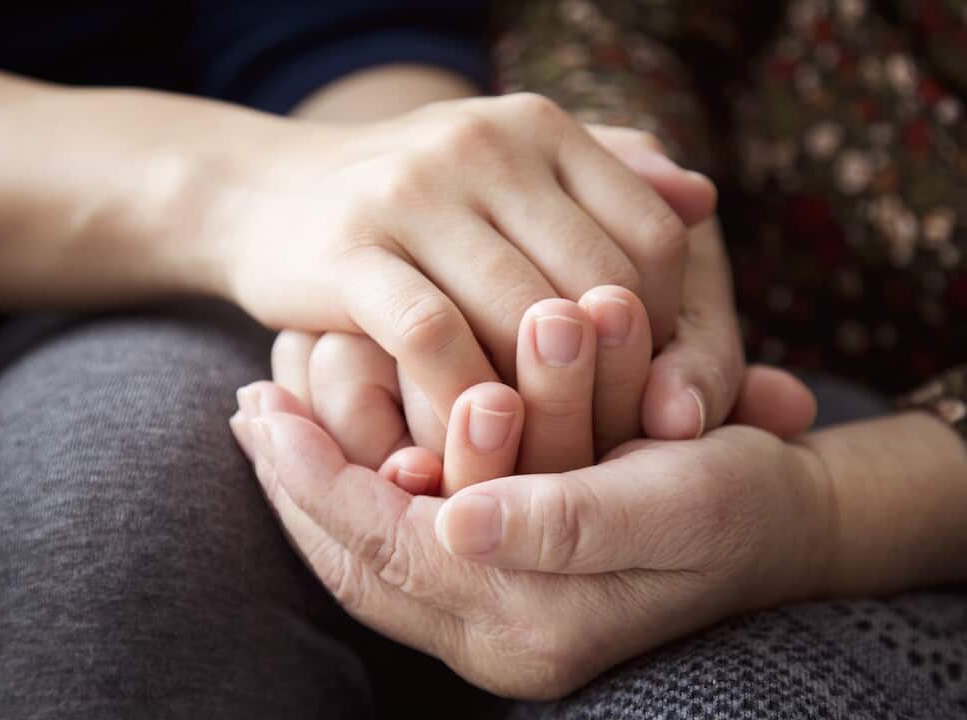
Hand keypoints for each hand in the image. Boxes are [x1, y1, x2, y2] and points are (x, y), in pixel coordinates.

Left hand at [229, 381, 835, 698]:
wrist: (786, 529)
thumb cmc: (737, 504)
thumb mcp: (670, 504)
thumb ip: (562, 524)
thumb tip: (452, 522)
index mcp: (533, 628)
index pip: (390, 555)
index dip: (322, 482)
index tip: (263, 410)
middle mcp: (501, 640)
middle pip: (363, 565)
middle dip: (302, 484)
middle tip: (248, 409)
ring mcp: (499, 623)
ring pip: (376, 560)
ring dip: (322, 488)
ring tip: (271, 420)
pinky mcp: (507, 591)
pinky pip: (408, 549)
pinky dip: (366, 491)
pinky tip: (346, 438)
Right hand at [268, 152, 808, 465]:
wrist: (263, 193)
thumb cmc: (412, 203)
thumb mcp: (510, 173)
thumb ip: (609, 181)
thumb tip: (703, 200)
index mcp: (540, 127)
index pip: (652, 234)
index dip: (666, 323)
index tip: (639, 376)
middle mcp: (486, 145)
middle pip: (598, 283)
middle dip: (611, 375)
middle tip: (603, 430)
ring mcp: (414, 193)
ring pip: (524, 318)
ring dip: (542, 399)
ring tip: (546, 443)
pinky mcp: (349, 249)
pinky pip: (435, 340)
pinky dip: (463, 399)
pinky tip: (470, 430)